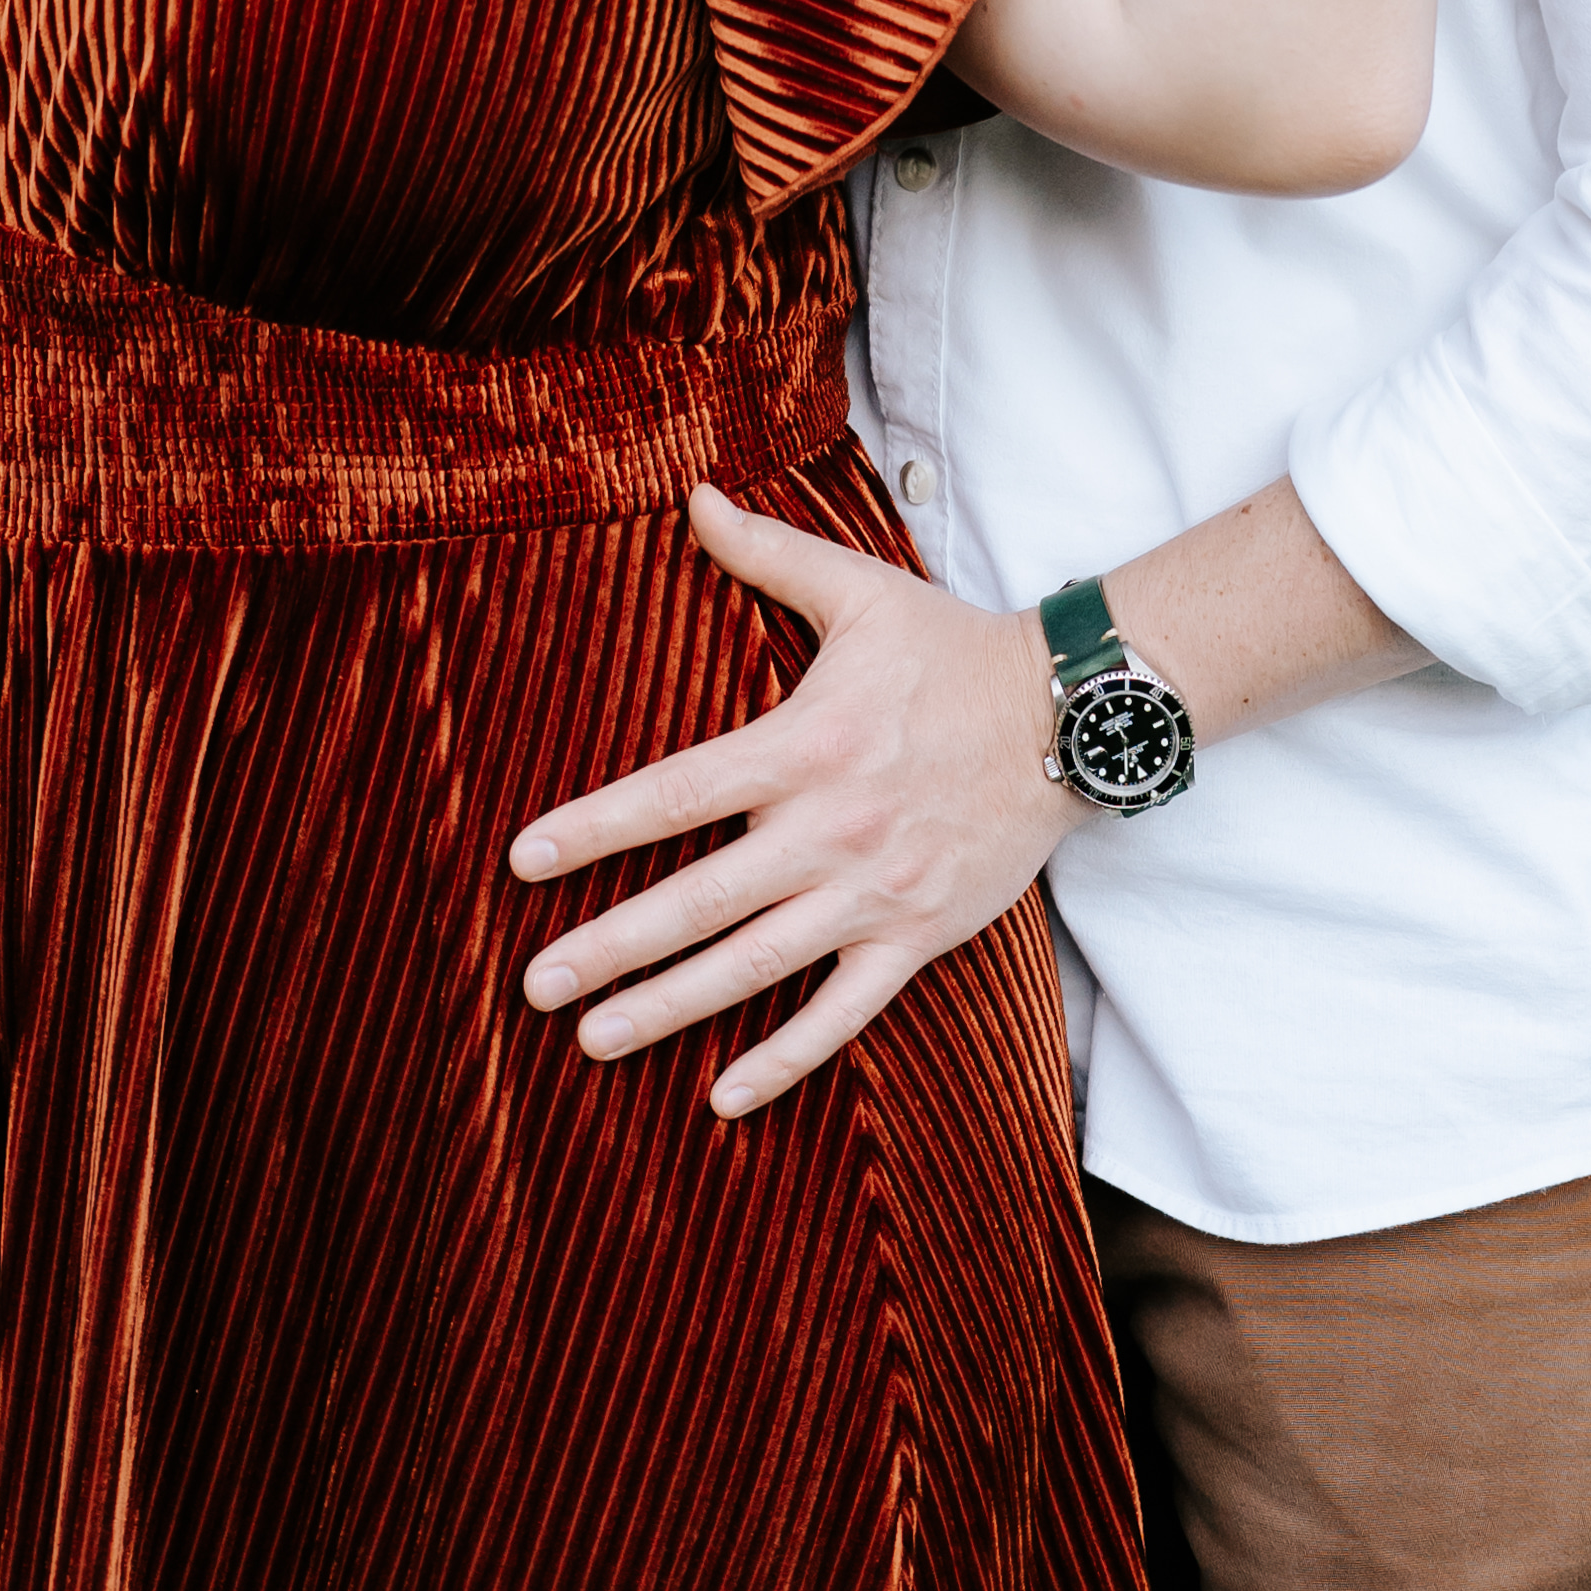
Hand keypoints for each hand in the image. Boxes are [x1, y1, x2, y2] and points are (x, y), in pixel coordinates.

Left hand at [506, 490, 1067, 1116]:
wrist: (1067, 715)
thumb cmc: (952, 648)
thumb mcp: (859, 589)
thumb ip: (767, 552)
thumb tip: (693, 496)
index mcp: (804, 744)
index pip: (677, 793)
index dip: (596, 827)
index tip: (523, 861)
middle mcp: (830, 828)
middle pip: (699, 899)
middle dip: (611, 944)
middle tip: (534, 985)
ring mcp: (873, 892)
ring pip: (756, 966)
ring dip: (670, 1007)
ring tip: (594, 1038)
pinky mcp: (916, 935)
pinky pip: (842, 1012)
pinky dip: (784, 1058)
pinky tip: (722, 1095)